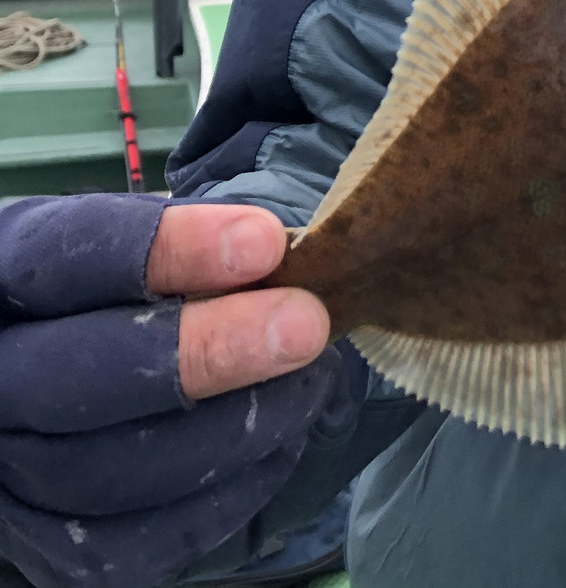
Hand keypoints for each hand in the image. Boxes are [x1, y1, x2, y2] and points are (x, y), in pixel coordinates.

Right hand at [0, 195, 358, 587]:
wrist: (58, 384)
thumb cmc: (109, 295)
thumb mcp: (123, 246)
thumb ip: (184, 248)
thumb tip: (277, 254)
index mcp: (2, 281)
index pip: (68, 258)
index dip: (169, 249)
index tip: (265, 241)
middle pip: (83, 380)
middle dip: (207, 351)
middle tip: (307, 323)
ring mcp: (12, 475)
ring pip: (115, 470)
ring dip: (234, 426)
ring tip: (310, 379)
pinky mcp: (54, 550)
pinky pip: (142, 542)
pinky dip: (227, 493)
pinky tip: (281, 441)